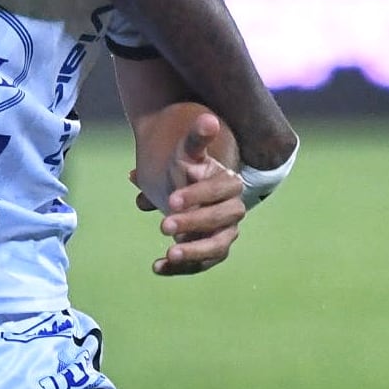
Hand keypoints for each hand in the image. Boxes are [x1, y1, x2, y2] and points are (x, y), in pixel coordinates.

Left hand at [136, 108, 245, 275]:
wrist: (184, 189)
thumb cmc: (186, 169)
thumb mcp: (186, 153)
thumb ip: (196, 139)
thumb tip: (208, 119)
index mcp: (230, 184)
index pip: (222, 191)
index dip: (199, 196)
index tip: (172, 200)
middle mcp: (233, 211)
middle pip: (222, 221)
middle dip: (194, 223)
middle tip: (164, 225)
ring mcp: (225, 234)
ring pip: (217, 248)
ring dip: (194, 252)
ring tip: (169, 255)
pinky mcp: (211, 253)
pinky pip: (200, 265)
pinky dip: (180, 269)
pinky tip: (156, 267)